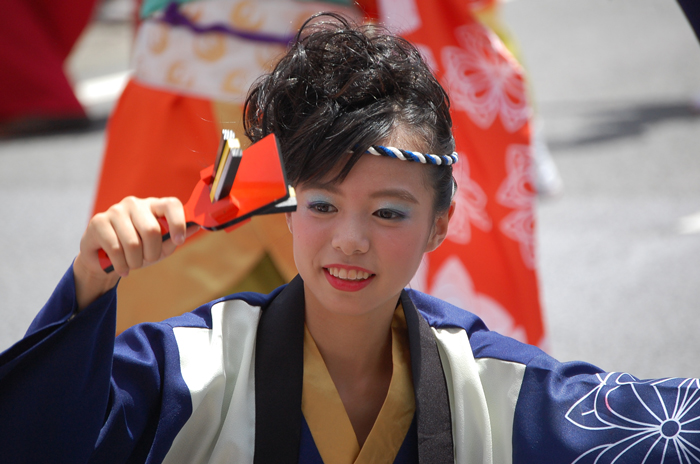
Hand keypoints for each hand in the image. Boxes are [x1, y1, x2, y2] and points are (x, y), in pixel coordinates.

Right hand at [72, 197, 198, 310]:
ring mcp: (115, 211)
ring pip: (132, 243)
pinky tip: (121, 267)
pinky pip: (115, 249)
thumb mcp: (160, 246)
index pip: (171, 204)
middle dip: (152, 253)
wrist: (105, 259)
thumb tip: (198, 225)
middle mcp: (135, 204)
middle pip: (152, 230)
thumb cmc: (138, 250)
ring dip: (135, 262)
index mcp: (154, 206)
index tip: (179, 241)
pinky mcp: (98, 222)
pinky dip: (121, 265)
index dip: (178, 222)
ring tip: (133, 264)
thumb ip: (176, 236)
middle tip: (148, 259)